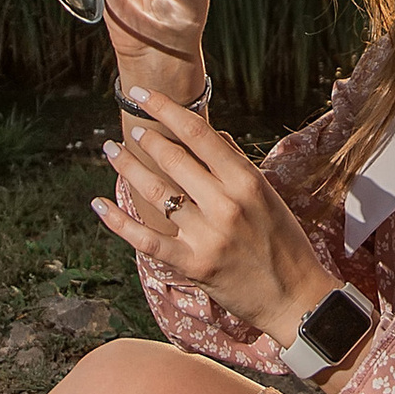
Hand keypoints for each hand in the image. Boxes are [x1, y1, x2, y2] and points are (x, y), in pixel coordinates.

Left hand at [92, 85, 339, 347]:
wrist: (295, 298)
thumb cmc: (284, 243)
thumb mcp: (268, 196)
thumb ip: (238, 164)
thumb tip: (212, 135)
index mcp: (246, 181)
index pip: (198, 133)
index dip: (165, 108)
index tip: (142, 94)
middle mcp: (225, 204)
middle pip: (173, 159)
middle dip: (146, 138)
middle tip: (131, 130)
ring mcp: (207, 236)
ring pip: (156, 192)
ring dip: (127, 168)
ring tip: (111, 152)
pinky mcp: (192, 265)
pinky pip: (146, 239)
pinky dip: (118, 221)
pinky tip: (99, 204)